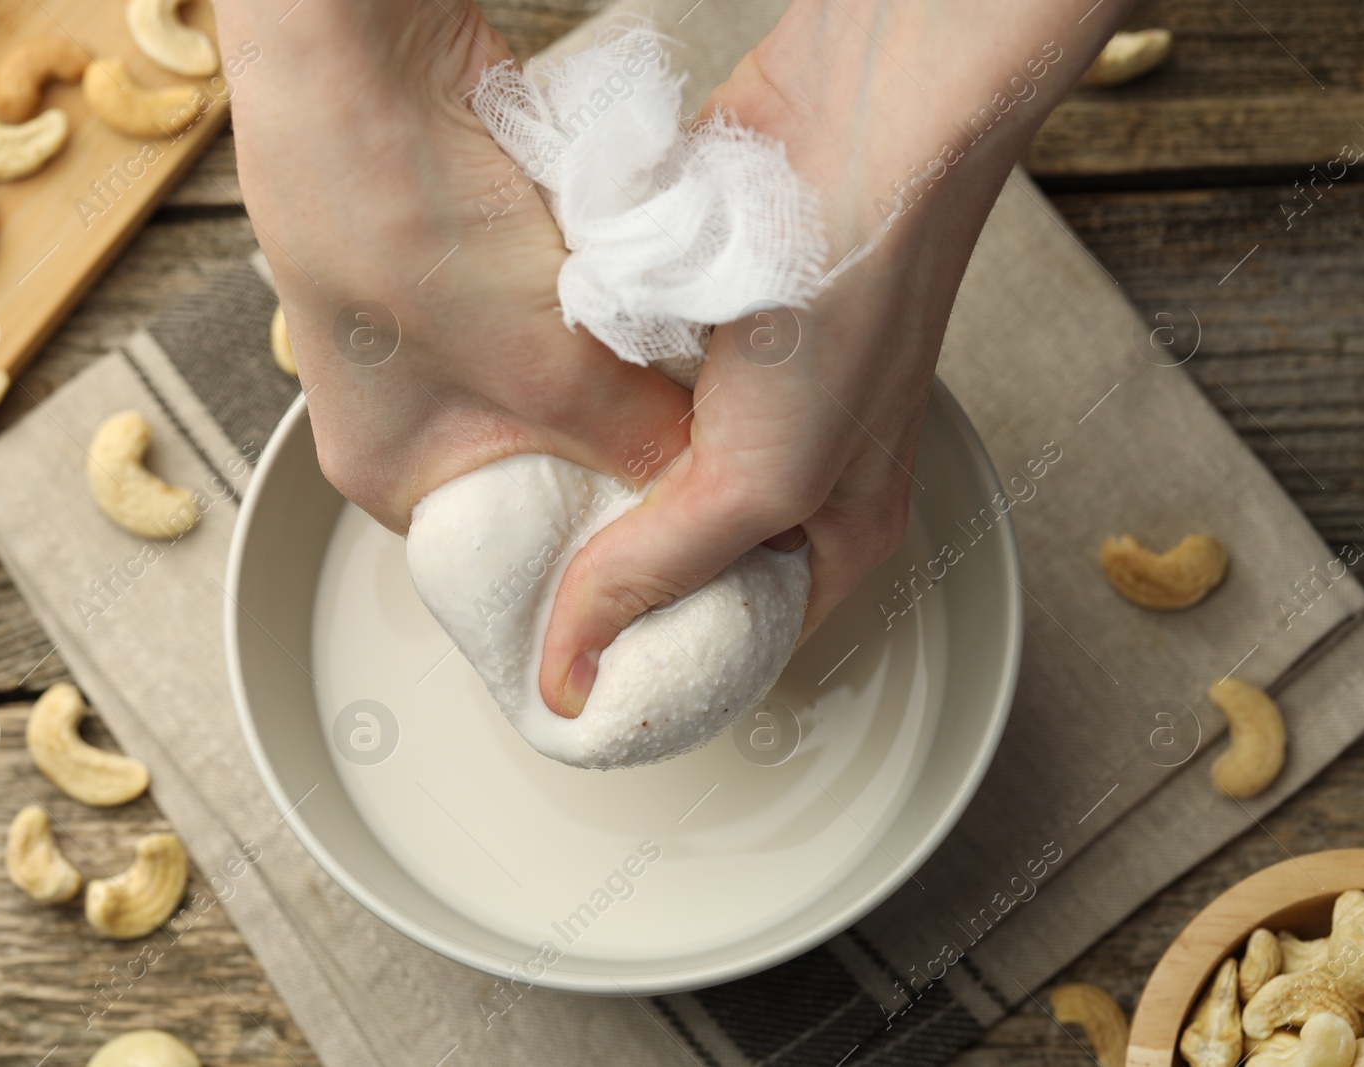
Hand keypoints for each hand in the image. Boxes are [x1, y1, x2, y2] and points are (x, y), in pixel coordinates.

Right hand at [213, 0, 694, 534]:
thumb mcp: (541, 365)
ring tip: (672, 357)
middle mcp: (411, 410)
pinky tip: (637, 289)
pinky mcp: (473, 257)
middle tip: (696, 435)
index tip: (681, 519)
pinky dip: (600, 300)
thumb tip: (703, 476)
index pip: (519, 541)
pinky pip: (561, 307)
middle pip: (549, 456)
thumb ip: (631, 435)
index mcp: (392, 471)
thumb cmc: (394, 218)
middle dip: (620, 436)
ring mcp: (439, 330)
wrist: (353, 56)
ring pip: (563, 375)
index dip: (603, 530)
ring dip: (613, 359)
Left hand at [537, 0, 1136, 714]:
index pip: (731, 636)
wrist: (843, 134)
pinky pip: (622, 407)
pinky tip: (535, 435)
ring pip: (642, 482)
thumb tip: (572, 667)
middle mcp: (790, 478)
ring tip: (515, 527)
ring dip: (589, 494)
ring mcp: (736, 406)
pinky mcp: (690, 341)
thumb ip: (655, 572)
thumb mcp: (755, 481)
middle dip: (609, 578)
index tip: (572, 679)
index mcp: (834, 536)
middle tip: (525, 604)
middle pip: (679, 562)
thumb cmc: (848, 308)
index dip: (654, 662)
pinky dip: (584, 420)